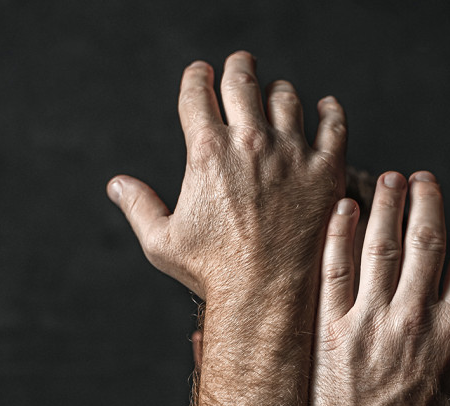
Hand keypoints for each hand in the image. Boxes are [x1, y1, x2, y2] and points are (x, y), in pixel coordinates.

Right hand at [106, 51, 345, 305]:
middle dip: (239, 66)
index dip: (197, 78)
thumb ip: (139, 207)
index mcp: (207, 152)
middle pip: (243, 81)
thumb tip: (116, 185)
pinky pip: (333, 125)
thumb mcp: (163, 243)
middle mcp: (249, 143)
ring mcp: (291, 154)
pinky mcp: (325, 172)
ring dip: (278, 91)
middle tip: (241, 64)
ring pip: (286, 98)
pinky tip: (324, 108)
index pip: (198, 93)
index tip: (201, 74)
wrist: (263, 297)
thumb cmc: (211, 273)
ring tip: (277, 94)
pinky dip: (329, 110)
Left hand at [311, 171, 449, 405]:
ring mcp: (369, 324)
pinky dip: (340, 234)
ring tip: (387, 180)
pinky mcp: (330, 333)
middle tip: (422, 179)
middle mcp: (415, 320)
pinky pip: (333, 270)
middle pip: (426, 240)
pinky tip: (344, 209)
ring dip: (386, 204)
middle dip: (427, 200)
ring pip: (380, 245)